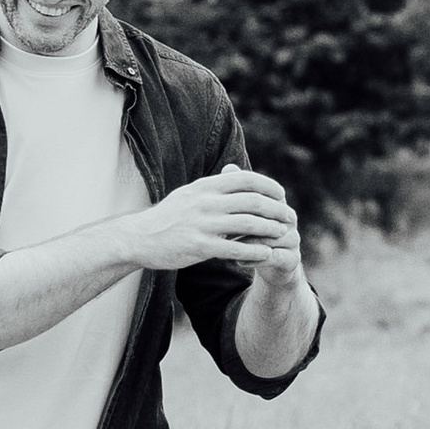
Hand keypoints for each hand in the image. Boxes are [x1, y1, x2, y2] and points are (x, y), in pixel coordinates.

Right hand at [132, 167, 300, 277]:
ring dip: (271, 230)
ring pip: (249, 224)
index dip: (269, 186)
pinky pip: (236, 248)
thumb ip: (214, 186)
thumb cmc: (167, 217)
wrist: (139, 238)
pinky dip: (256, 251)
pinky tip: (266, 255)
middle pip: (253, 201)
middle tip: (290, 217)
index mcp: (205, 186)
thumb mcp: (189, 193)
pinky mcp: (199, 247)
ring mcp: (202, 224)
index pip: (247, 179)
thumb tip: (236, 173)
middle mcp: (205, 202)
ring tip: (284, 235)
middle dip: (277, 210)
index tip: (281, 195)